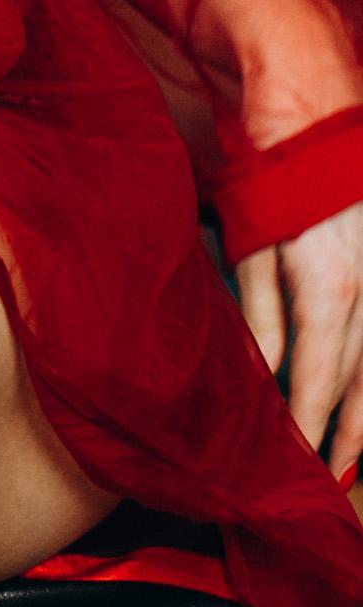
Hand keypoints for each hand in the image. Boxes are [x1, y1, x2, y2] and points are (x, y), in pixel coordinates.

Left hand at [235, 202, 362, 486]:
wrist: (311, 126)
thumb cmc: (271, 186)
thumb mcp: (254, 249)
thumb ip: (261, 316)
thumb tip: (262, 376)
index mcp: (328, 293)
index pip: (318, 381)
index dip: (308, 427)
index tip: (298, 465)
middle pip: (358, 384)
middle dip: (343, 437)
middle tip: (328, 480)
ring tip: (350, 456)